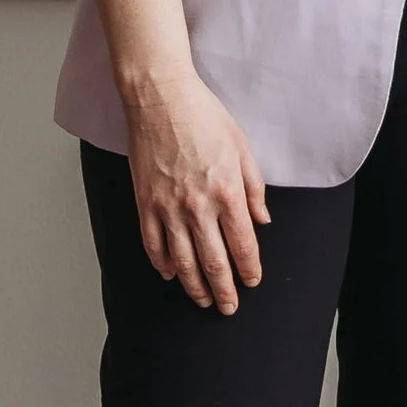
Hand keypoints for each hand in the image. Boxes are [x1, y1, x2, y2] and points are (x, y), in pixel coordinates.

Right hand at [119, 63, 270, 313]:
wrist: (160, 98)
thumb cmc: (204, 117)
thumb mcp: (242, 148)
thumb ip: (254, 189)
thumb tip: (262, 220)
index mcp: (227, 192)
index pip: (243, 244)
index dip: (249, 269)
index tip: (252, 281)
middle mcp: (198, 206)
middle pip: (214, 262)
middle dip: (225, 290)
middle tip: (229, 307)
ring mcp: (168, 207)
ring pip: (183, 261)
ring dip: (195, 286)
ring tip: (203, 300)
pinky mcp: (144, 203)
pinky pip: (153, 244)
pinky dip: (162, 264)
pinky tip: (171, 275)